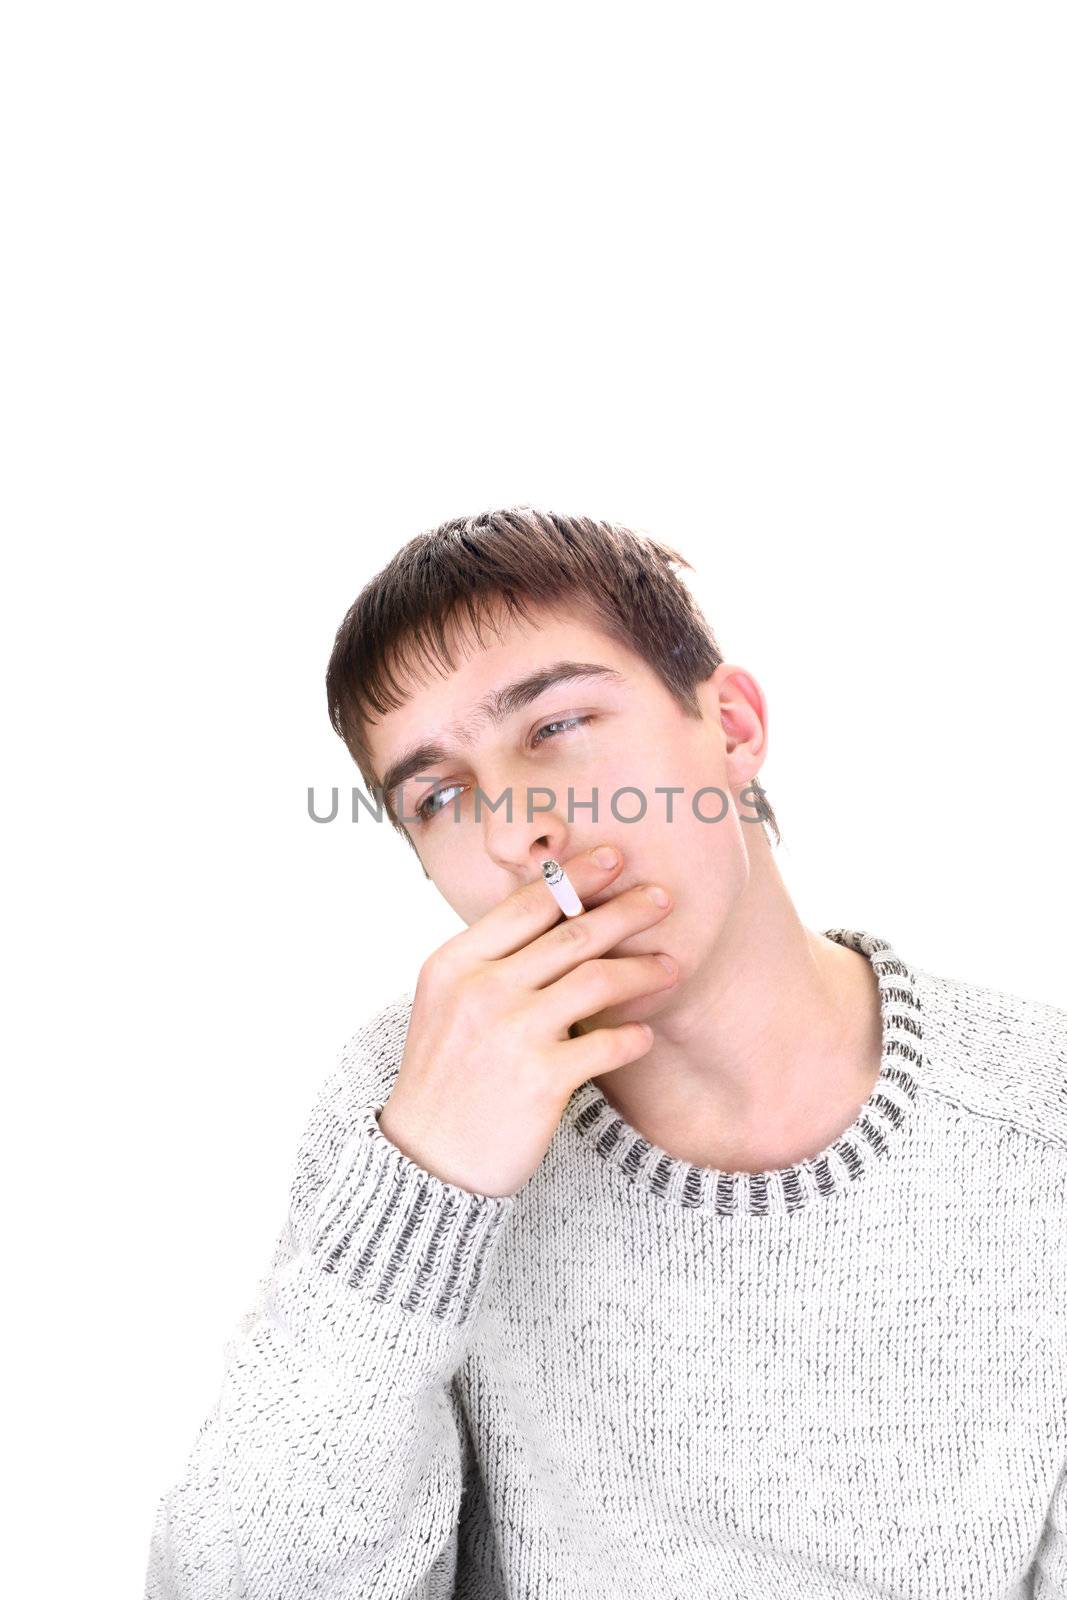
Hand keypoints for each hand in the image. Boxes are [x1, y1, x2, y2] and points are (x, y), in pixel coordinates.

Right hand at [376, 845, 675, 1195]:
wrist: (427, 1160)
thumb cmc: (445, 1077)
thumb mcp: (445, 1004)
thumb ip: (488, 962)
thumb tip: (550, 917)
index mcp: (454, 964)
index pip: (526, 904)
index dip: (575, 876)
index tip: (614, 857)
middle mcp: (481, 990)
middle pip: (570, 934)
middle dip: (625, 910)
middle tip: (663, 897)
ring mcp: (511, 1033)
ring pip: (596, 980)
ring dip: (641, 969)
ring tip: (671, 967)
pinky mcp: (541, 1079)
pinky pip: (607, 1043)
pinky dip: (633, 1036)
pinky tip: (646, 1033)